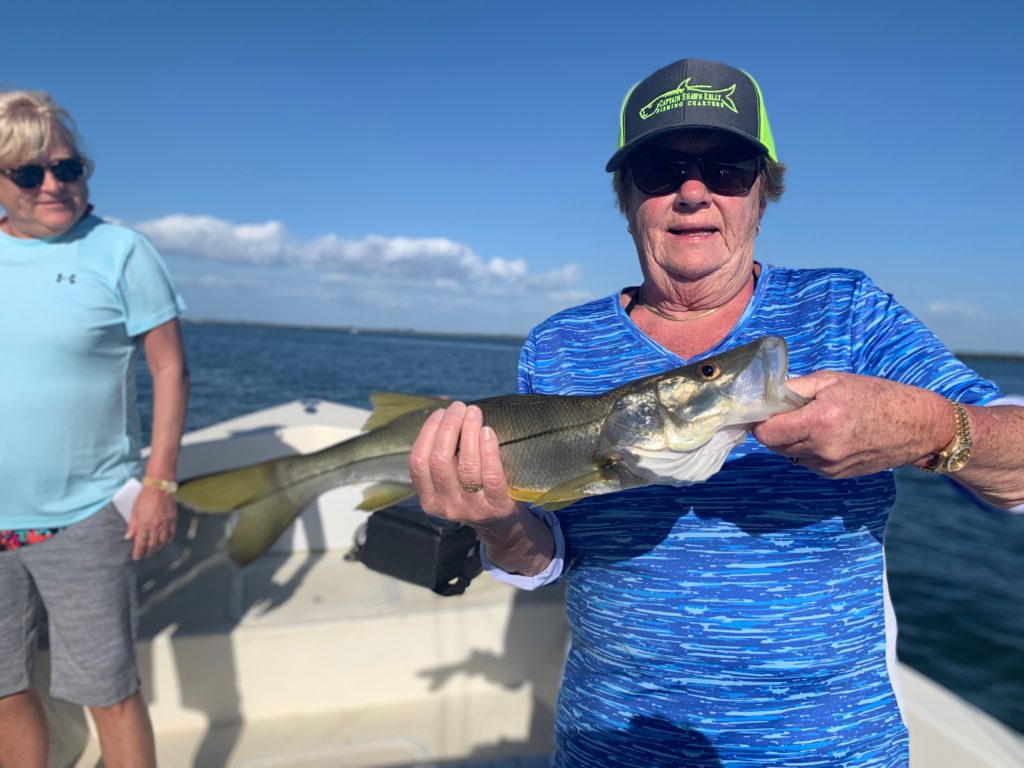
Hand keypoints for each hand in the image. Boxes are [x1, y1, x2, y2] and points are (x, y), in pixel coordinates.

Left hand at [124, 485, 177, 559]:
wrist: (159, 487)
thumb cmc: (145, 497)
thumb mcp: (134, 511)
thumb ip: (132, 526)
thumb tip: (128, 537)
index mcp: (144, 525)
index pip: (140, 544)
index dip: (138, 553)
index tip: (136, 557)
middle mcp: (155, 527)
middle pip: (152, 545)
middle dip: (147, 552)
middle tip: (145, 555)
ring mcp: (165, 524)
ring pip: (162, 542)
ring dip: (158, 548)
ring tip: (154, 549)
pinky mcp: (172, 520)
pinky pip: (171, 534)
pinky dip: (168, 540)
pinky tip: (164, 541)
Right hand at [408, 402, 522, 526]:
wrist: (500, 523)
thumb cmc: (472, 491)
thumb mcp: (449, 482)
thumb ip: (443, 456)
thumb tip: (447, 414)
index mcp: (428, 498)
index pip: (418, 463)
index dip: (428, 433)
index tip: (440, 413)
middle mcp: (447, 505)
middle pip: (440, 461)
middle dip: (448, 427)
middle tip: (459, 407)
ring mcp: (472, 508)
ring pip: (466, 466)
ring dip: (469, 432)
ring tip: (474, 413)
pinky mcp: (497, 506)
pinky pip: (491, 476)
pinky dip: (488, 450)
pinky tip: (488, 432)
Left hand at [752, 371, 950, 478]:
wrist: (917, 427)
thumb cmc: (876, 396)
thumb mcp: (833, 380)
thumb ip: (794, 389)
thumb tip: (765, 395)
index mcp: (819, 422)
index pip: (765, 433)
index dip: (760, 420)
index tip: (766, 408)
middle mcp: (821, 450)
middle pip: (773, 445)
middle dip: (775, 428)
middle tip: (791, 410)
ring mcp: (828, 466)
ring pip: (788, 454)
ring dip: (791, 439)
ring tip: (816, 420)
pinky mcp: (834, 475)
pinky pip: (806, 461)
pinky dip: (808, 448)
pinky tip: (829, 434)